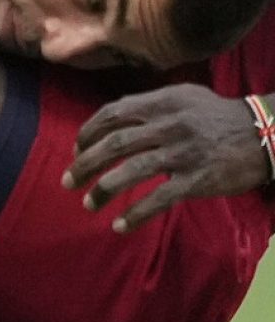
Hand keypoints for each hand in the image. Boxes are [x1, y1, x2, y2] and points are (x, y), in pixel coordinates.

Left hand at [62, 84, 268, 232]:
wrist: (264, 134)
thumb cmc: (218, 115)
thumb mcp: (182, 96)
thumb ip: (149, 104)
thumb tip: (113, 117)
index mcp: (161, 102)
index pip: (113, 113)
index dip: (89, 131)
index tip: (76, 148)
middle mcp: (168, 125)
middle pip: (115, 143)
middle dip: (85, 162)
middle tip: (67, 180)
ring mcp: (182, 153)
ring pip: (132, 170)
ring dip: (104, 189)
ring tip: (87, 203)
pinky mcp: (198, 180)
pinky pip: (160, 198)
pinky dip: (137, 213)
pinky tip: (120, 225)